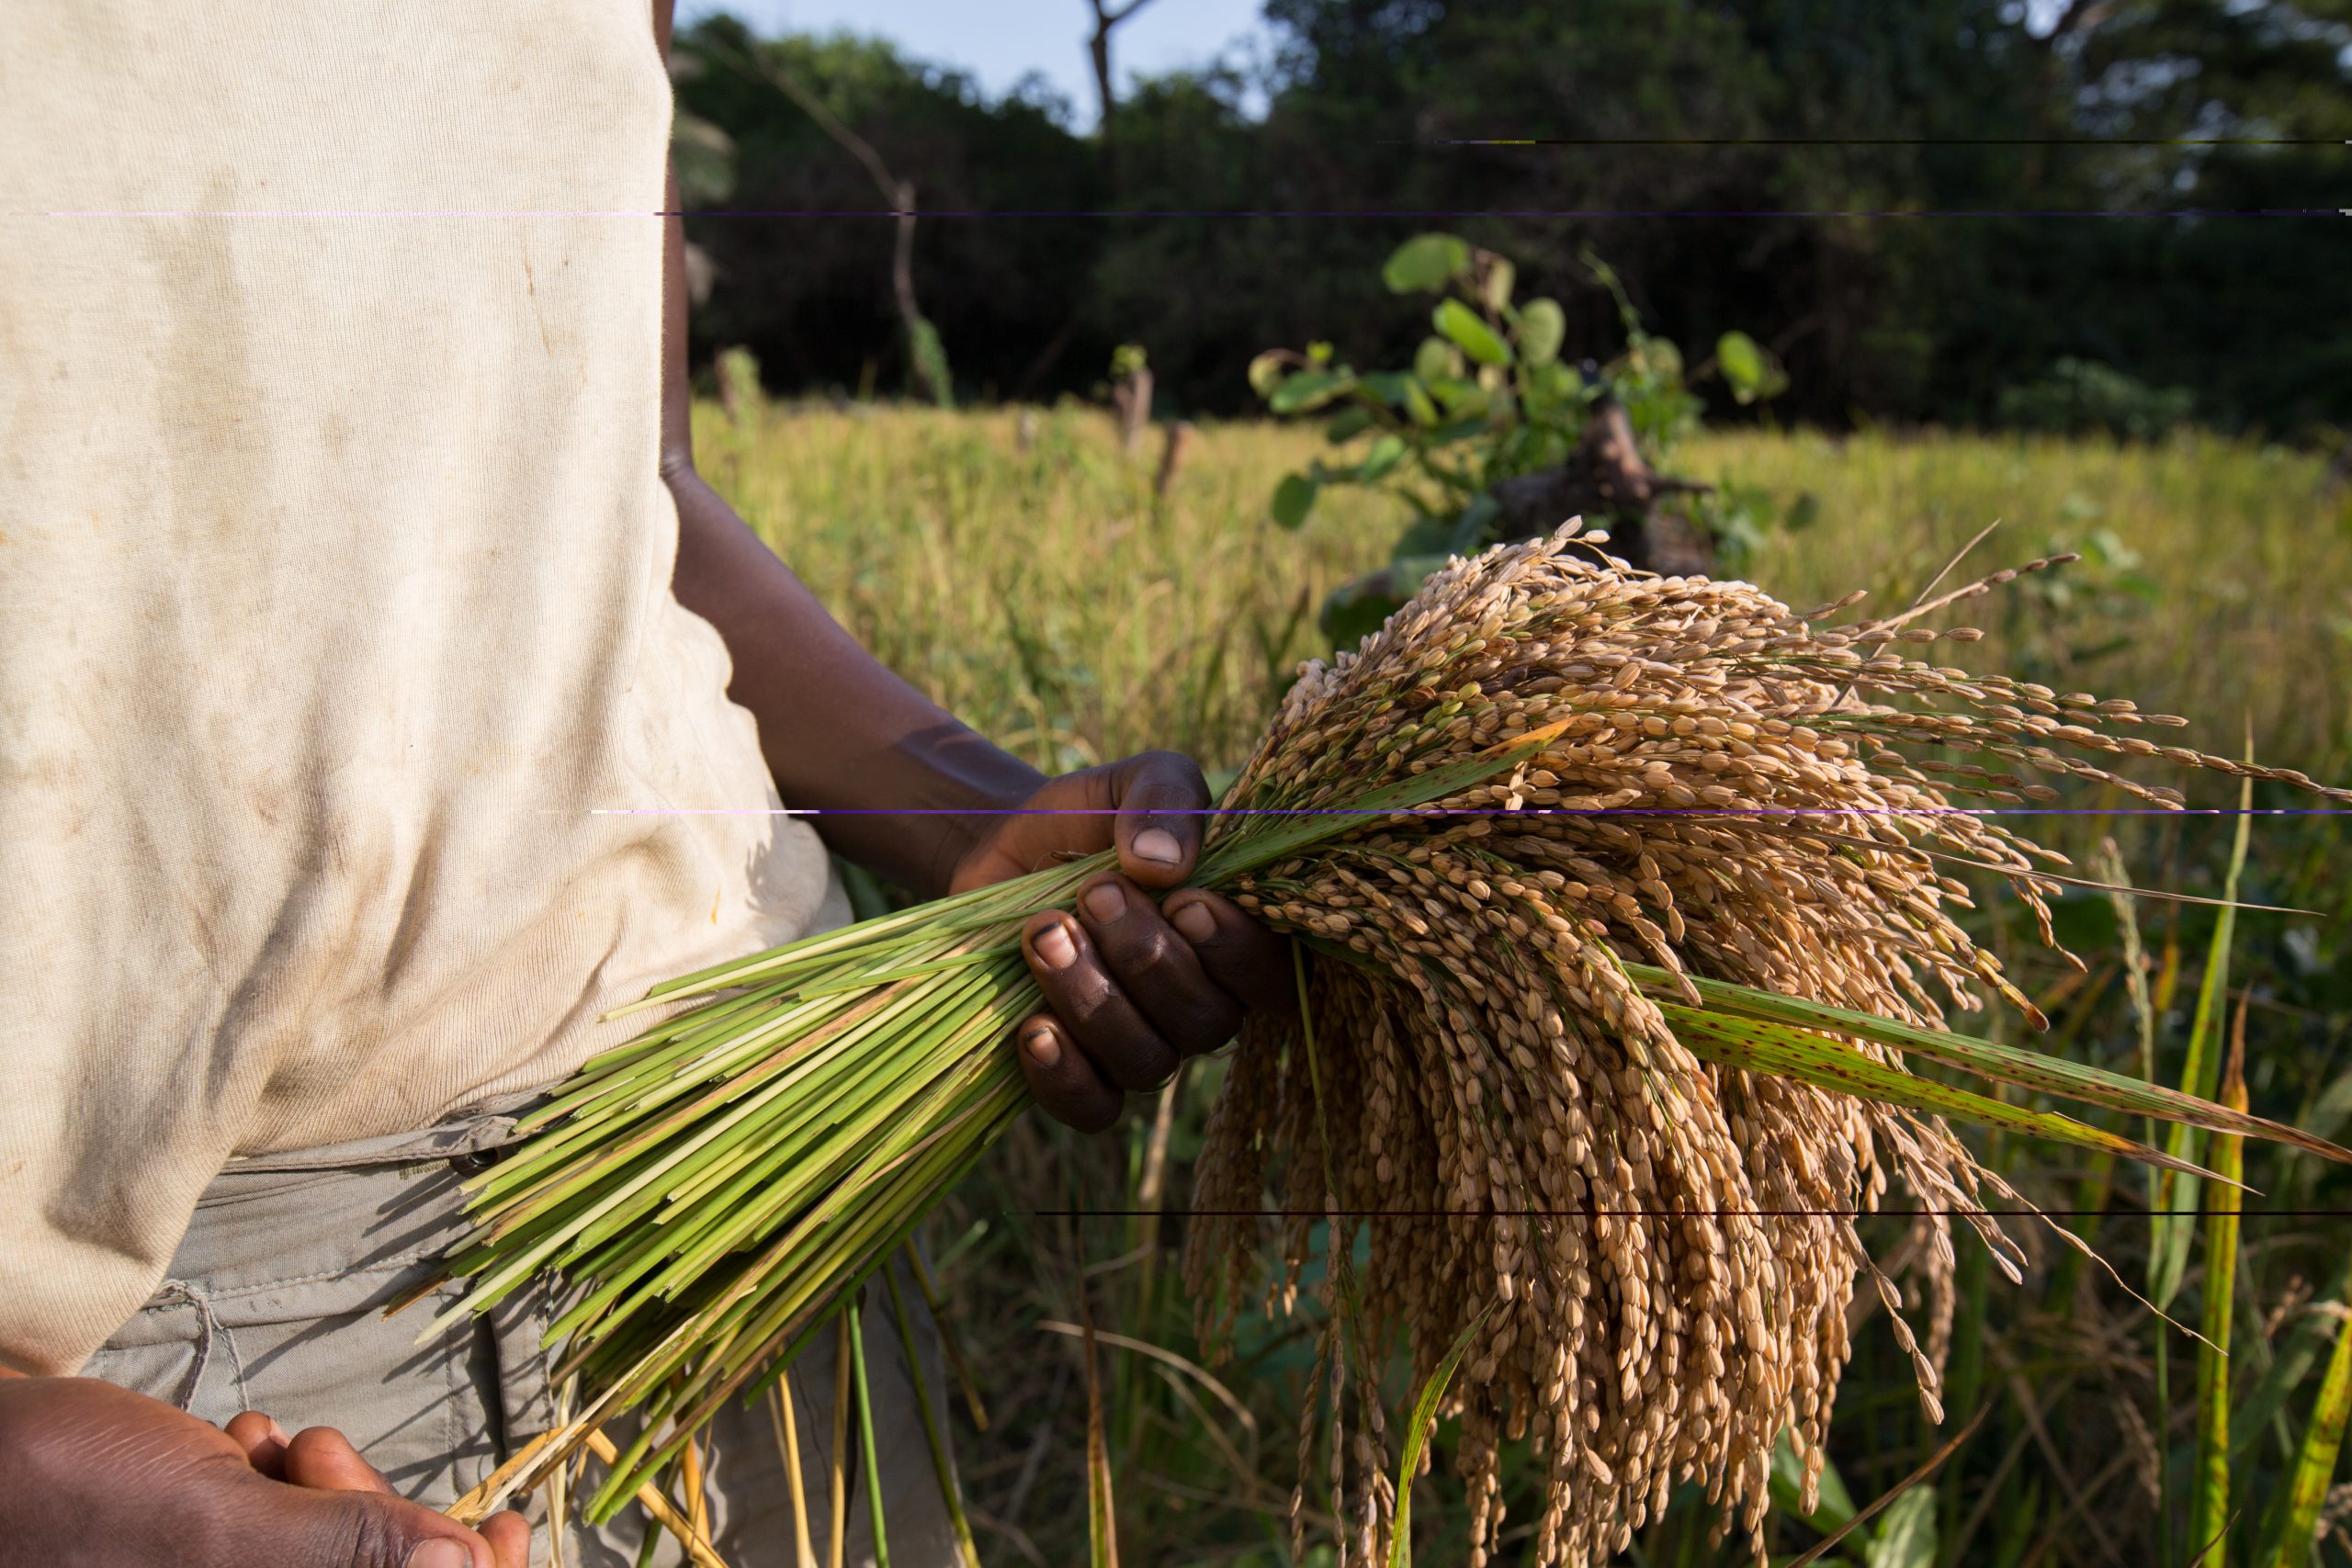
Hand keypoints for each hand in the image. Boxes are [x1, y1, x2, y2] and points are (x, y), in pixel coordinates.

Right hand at [0, 1374, 528, 1567]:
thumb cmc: (57, 1501)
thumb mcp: (217, 1531)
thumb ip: (343, 1553)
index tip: (510, 1531)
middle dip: (376, 1522)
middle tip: (317, 1458)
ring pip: (332, 1554)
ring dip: (318, 1492)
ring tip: (259, 1450)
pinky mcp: (192, 1565)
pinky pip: (276, 1538)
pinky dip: (269, 1487)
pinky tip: (230, 1453)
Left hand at [948, 750, 1293, 1131]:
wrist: (1002, 847)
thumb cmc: (1089, 817)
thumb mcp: (1133, 780)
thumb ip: (1165, 798)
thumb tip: (1163, 863)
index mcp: (1236, 938)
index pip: (1275, 978)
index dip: (1236, 952)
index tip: (1184, 902)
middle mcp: (1201, 1004)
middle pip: (1206, 1022)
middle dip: (1146, 958)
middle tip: (1092, 894)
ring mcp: (1143, 1045)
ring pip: (1146, 1061)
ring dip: (1093, 999)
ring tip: (1042, 933)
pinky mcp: (1081, 1075)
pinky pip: (1092, 1108)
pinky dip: (1064, 1076)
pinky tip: (1032, 1027)